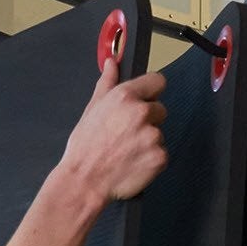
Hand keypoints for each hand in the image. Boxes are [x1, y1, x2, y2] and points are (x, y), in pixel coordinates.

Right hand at [58, 58, 168, 205]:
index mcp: (125, 97)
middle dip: (148, 121)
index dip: (150, 93)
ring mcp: (152, 136)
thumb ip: (107, 83)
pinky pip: (161, 154)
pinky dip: (151, 160)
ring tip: (126, 152)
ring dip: (148, 142)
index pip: (157, 81)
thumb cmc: (84, 149)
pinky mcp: (159, 157)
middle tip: (127, 135)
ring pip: (159, 134)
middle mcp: (141, 113)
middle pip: (160, 110)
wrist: (84, 182)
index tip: (144, 101)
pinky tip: (133, 163)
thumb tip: (112, 63)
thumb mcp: (92, 110)